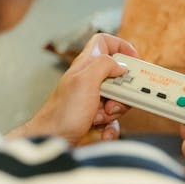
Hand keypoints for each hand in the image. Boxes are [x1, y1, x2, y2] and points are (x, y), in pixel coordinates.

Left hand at [8, 34, 137, 143]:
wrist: (52, 141)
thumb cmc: (62, 112)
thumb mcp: (84, 81)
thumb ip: (104, 65)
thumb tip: (121, 66)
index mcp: (86, 66)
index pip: (103, 42)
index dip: (120, 46)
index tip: (133, 58)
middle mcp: (90, 80)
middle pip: (119, 75)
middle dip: (124, 89)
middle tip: (117, 96)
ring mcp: (93, 99)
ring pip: (119, 99)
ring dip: (116, 110)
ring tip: (102, 116)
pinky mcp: (95, 117)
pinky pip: (114, 121)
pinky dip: (111, 128)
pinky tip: (101, 132)